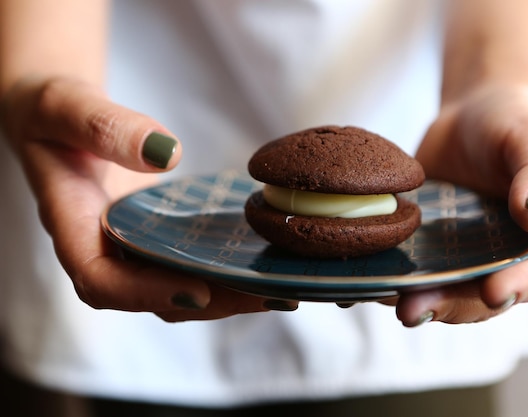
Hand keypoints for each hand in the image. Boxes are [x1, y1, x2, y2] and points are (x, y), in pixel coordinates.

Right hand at [0, 77, 286, 320]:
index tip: (197, 289)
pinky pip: (192, 259)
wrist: (63, 119)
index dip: (147, 293)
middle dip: (211, 300)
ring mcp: (135, 244)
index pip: (100, 280)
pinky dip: (228, 266)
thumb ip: (105, 127)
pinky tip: (269, 260)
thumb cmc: (55, 113)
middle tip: (267, 295)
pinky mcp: (159, 234)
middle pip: (153, 295)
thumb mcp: (66, 107)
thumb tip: (167, 152)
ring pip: (178, 284)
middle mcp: (106, 246)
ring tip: (282, 289)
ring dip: (229, 292)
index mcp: (72, 225)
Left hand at [394, 83, 527, 324]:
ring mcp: (464, 258)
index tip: (494, 291)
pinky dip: (389, 278)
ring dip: (417, 300)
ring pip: (444, 291)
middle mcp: (507, 259)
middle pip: (484, 297)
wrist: (471, 116)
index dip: (523, 287)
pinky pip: (411, 270)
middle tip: (416, 310)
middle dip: (451, 306)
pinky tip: (364, 279)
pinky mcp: (429, 249)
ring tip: (389, 300)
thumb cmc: (516, 123)